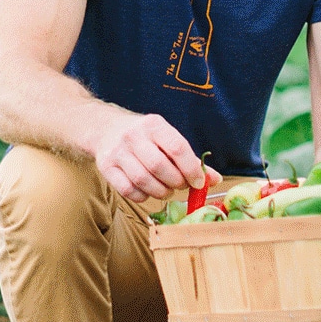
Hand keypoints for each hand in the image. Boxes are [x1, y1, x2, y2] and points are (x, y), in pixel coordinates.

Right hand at [90, 111, 205, 201]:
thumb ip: (190, 160)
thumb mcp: (166, 138)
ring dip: (160, 192)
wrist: (106, 129)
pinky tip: (148, 191)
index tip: (198, 182)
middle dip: (175, 182)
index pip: (177, 147)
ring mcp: (118, 151)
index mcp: (154, 125)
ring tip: (166, 191)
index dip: (191, 169)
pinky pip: (127, 189)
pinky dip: (142, 196)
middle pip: (159, 166)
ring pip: (143, 180)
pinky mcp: (106, 166)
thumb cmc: (144, 137)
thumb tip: (214, 179)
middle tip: (180, 186)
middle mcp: (134, 135)